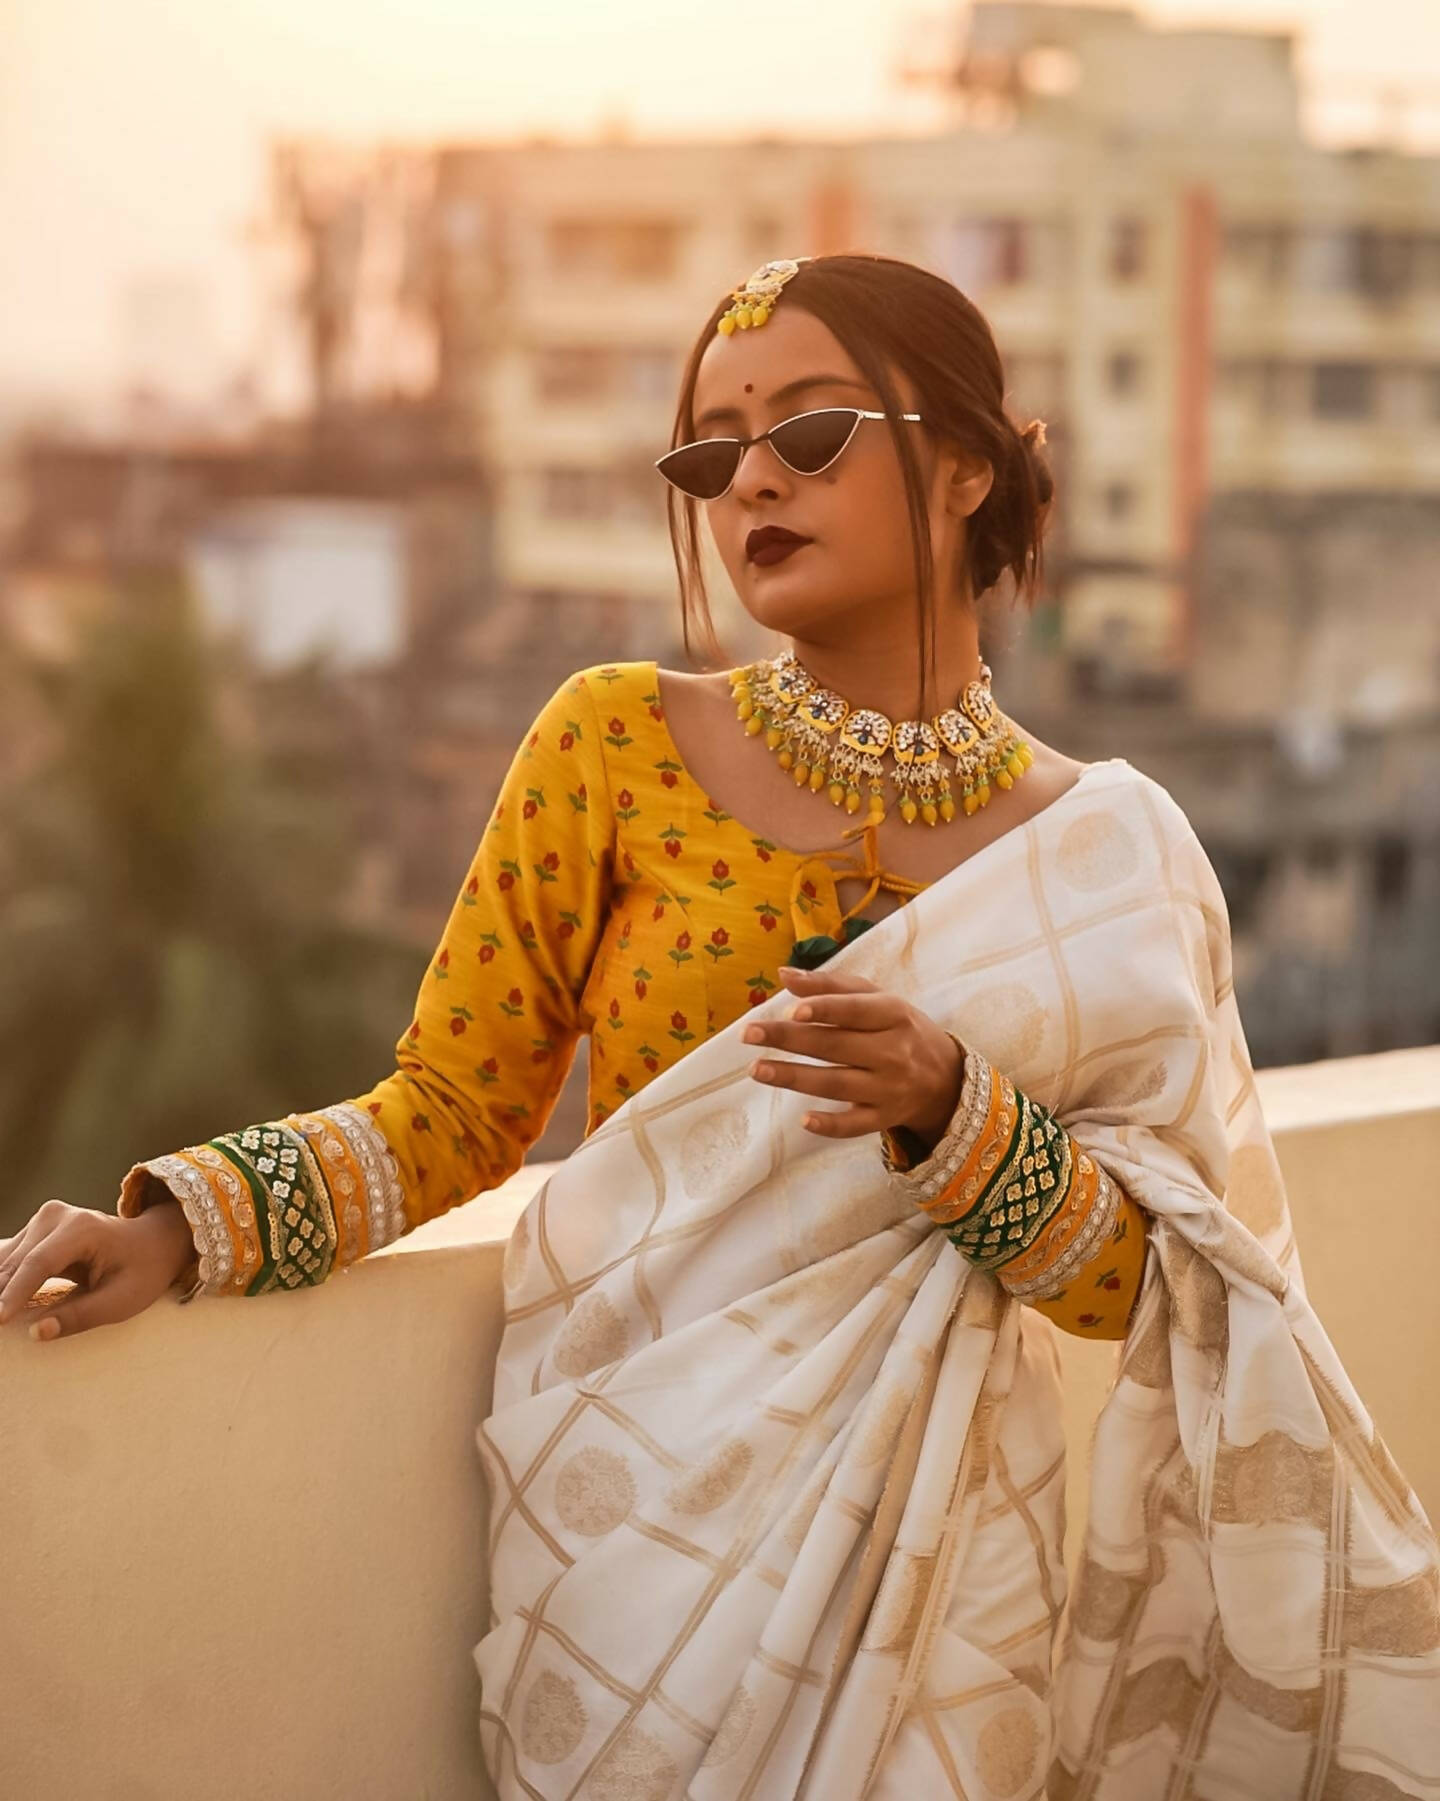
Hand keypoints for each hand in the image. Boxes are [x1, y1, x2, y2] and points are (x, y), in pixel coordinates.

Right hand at [0, 1197, 197, 1340]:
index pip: (39, 1264)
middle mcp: (57, 1217)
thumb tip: (37, 1333)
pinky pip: (10, 1259)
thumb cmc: (142, 1272)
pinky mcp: (35, 1229)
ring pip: (7, 1261)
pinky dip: (1, 1282)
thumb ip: (80, 1316)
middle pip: (16, 1262)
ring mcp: (44, 1220)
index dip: (14, 1294)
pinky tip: (0, 1305)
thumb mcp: (122, 1300)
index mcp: (82, 1229)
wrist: (153, 1242)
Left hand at [743, 966, 965, 1142]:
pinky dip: (831, 1125)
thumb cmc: (899, 1028)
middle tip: (749, 1034)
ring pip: (837, 1085)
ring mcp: (889, 1088)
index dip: (824, 1009)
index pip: (856, 1011)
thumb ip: (831, 985)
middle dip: (790, 1040)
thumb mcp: (876, 998)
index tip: (790, 1010)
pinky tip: (804, 1120)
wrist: (945, 1077)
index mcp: (893, 1014)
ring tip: (757, 1070)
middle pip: (836, 1046)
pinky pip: (856, 1126)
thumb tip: (785, 975)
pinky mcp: (884, 1118)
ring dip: (795, 1078)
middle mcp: (893, 1052)